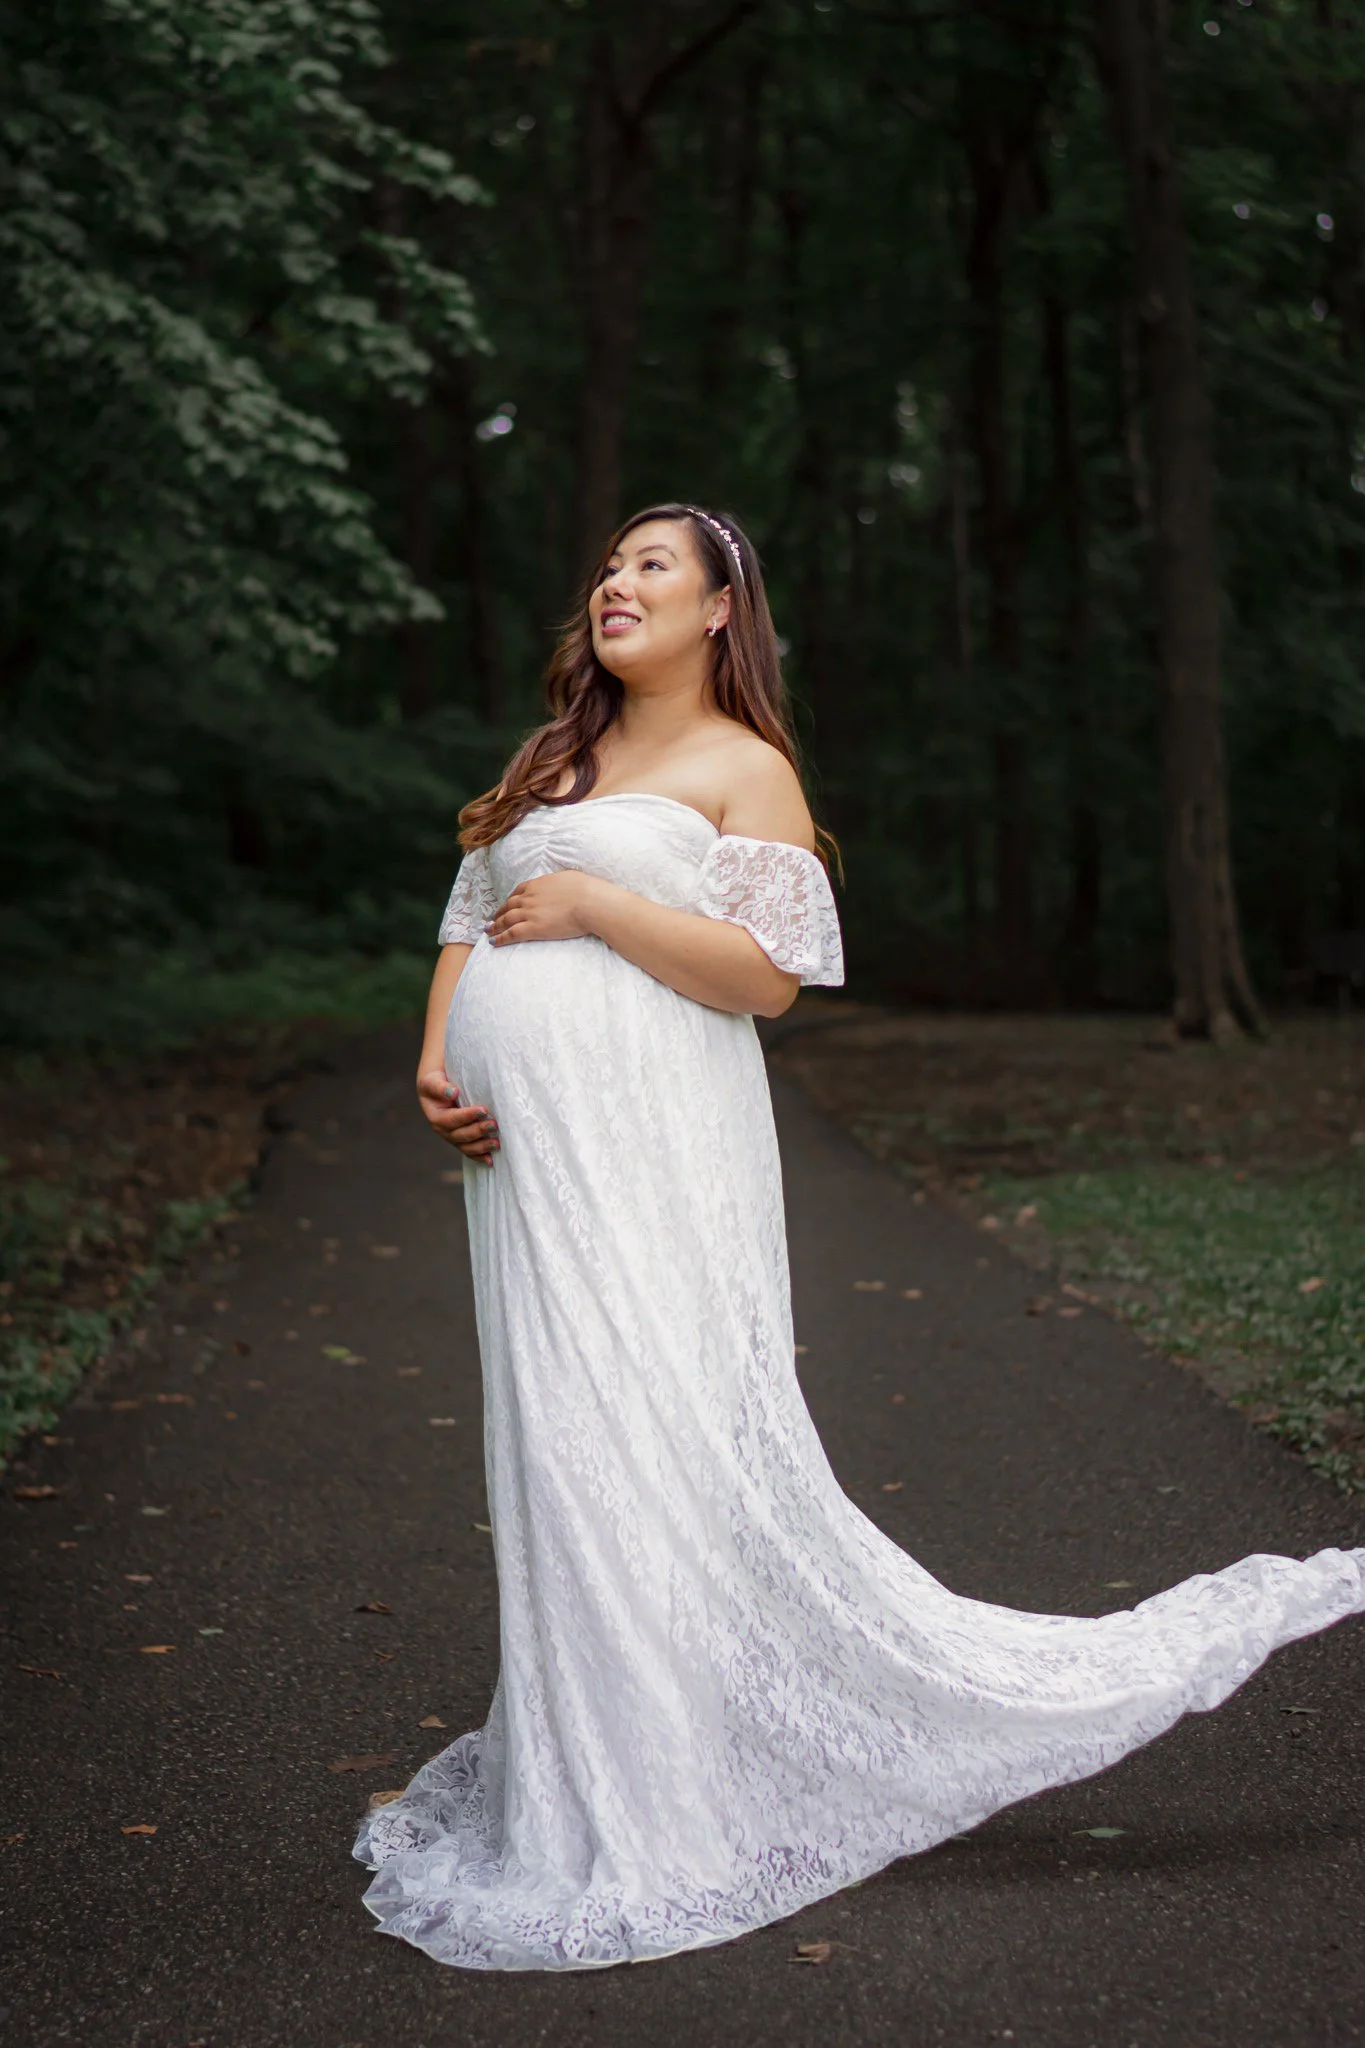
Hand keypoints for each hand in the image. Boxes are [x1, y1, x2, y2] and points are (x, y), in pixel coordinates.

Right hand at [416, 1067, 498, 1164]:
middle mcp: (443, 1130)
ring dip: (482, 1146)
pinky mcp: (462, 1140)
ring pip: (466, 1147)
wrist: (437, 1086)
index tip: (483, 1110)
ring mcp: (453, 1137)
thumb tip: (453, 1093)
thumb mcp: (432, 1081)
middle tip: (494, 1124)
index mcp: (435, 1116)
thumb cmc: (435, 1082)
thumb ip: (440, 1087)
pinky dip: (480, 1157)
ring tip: (496, 1143)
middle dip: (478, 1131)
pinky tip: (490, 1160)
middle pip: (460, 1135)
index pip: (451, 1119)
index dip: (466, 1116)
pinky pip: (470, 1151)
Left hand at [485, 870, 608, 946]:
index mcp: (537, 884)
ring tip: (489, 931)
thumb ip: (558, 882)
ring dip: (495, 926)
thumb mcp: (568, 877)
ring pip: (506, 920)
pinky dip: (500, 938)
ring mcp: (529, 913)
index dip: (510, 900)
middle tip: (493, 919)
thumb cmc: (585, 889)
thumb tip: (560, 883)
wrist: (589, 902)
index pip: (518, 892)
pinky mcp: (533, 928)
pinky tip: (494, 942)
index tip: (506, 905)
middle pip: (508, 906)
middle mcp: (529, 898)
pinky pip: (511, 934)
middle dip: (499, 913)